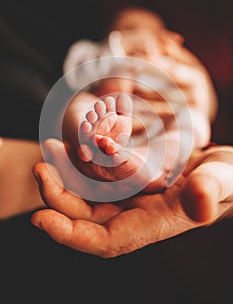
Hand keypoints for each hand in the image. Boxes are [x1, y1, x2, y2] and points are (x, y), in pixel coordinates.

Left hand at [31, 141, 232, 257]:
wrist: (222, 168)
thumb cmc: (226, 178)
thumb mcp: (224, 179)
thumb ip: (213, 188)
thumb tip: (199, 199)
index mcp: (152, 222)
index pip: (104, 240)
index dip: (71, 234)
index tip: (40, 217)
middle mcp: (134, 213)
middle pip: (85, 216)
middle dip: (58, 198)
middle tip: (41, 168)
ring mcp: (129, 196)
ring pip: (86, 194)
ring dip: (64, 176)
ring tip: (50, 149)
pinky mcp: (128, 178)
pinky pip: (95, 176)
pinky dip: (79, 162)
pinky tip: (69, 142)